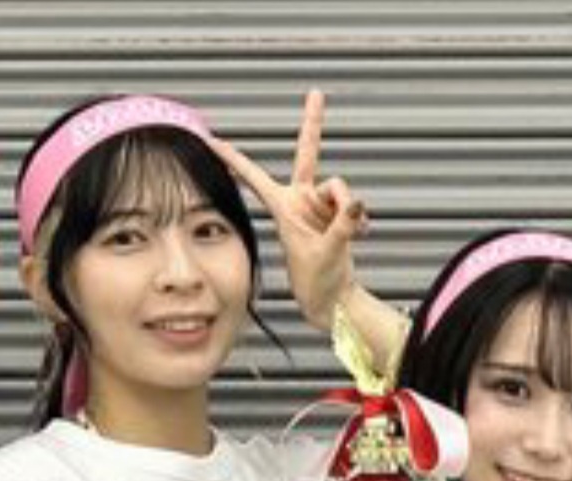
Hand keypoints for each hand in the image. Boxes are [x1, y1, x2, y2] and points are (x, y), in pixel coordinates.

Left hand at [210, 89, 367, 332]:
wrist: (330, 297)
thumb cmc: (317, 281)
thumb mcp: (329, 252)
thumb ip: (342, 225)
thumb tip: (355, 202)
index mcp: (283, 208)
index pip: (255, 177)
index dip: (235, 159)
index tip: (213, 140)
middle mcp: (301, 200)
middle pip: (308, 155)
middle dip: (313, 124)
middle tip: (315, 93)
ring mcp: (320, 205)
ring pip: (340, 187)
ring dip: (347, 209)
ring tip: (346, 236)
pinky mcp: (337, 212)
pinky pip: (353, 203)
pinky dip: (359, 219)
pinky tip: (358, 235)